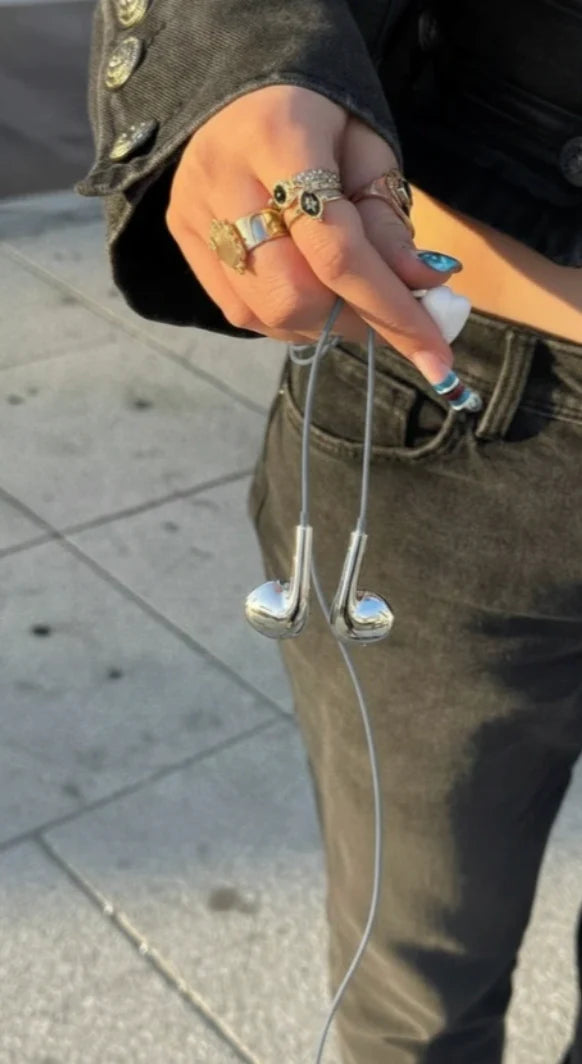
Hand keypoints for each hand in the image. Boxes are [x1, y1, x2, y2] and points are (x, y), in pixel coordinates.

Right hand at [167, 85, 464, 387]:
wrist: (245, 82)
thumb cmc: (321, 117)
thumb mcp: (369, 153)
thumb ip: (389, 223)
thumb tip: (423, 289)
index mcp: (279, 137)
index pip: (338, 252)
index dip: (391, 311)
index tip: (437, 356)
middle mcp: (222, 176)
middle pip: (291, 293)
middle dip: (353, 322)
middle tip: (391, 320)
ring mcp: (193, 209)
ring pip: (262, 311)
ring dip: (321, 326)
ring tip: (350, 303)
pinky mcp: (181, 232)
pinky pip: (238, 309)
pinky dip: (285, 320)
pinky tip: (310, 298)